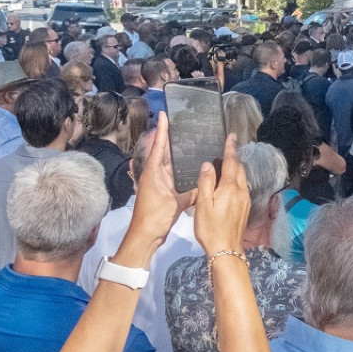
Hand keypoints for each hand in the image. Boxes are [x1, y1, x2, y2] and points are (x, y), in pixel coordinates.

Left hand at [114, 113, 194, 268]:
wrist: (145, 236)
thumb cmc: (155, 217)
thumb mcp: (174, 203)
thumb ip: (190, 192)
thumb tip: (206, 183)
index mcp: (154, 173)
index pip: (159, 147)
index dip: (162, 131)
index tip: (164, 115)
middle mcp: (156, 175)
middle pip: (163, 152)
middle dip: (170, 137)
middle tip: (181, 123)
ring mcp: (160, 184)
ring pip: (169, 163)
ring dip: (176, 152)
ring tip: (188, 139)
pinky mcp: (165, 193)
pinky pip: (174, 176)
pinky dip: (181, 169)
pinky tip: (191, 166)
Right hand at [194, 134, 250, 255]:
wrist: (226, 249)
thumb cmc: (210, 228)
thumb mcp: (203, 204)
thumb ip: (206, 182)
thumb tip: (209, 164)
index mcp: (230, 188)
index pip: (232, 162)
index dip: (231, 148)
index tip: (232, 136)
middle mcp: (242, 191)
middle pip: (239, 169)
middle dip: (234, 157)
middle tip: (226, 148)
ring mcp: (245, 200)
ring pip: (242, 178)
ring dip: (235, 169)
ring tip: (226, 163)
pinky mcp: (245, 208)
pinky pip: (242, 188)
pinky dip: (236, 180)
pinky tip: (228, 183)